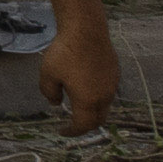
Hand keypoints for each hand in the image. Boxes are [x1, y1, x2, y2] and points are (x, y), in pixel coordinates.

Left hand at [37, 15, 118, 136]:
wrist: (86, 30)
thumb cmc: (65, 52)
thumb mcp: (48, 75)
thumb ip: (49, 93)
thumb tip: (56, 103)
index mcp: (88, 100)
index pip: (83, 125)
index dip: (72, 132)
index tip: (62, 132)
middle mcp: (104, 96)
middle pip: (98, 120)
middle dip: (85, 125)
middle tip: (72, 124)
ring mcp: (112, 85)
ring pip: (105, 106)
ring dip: (93, 111)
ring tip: (78, 107)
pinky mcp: (115, 73)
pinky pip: (107, 93)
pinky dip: (97, 98)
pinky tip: (86, 89)